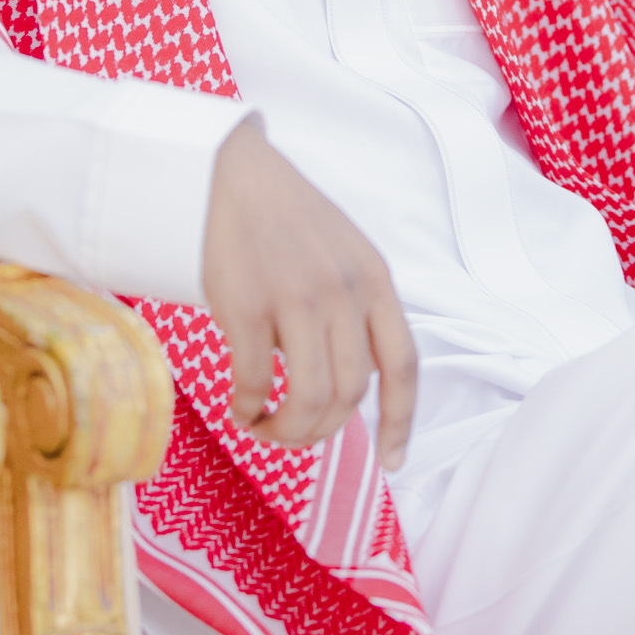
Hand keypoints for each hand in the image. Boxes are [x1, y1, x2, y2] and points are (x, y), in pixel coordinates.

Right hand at [201, 117, 416, 470]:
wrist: (232, 172)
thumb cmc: (289, 219)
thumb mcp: (347, 254)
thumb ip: (358, 311)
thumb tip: (350, 388)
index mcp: (376, 280)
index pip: (402, 366)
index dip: (400, 422)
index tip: (392, 462)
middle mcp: (344, 292)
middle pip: (350, 393)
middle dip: (323, 430)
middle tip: (295, 432)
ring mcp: (296, 298)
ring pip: (309, 398)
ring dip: (288, 430)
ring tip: (267, 426)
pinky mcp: (246, 305)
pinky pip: (254, 381)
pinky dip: (248, 408)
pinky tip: (240, 407)